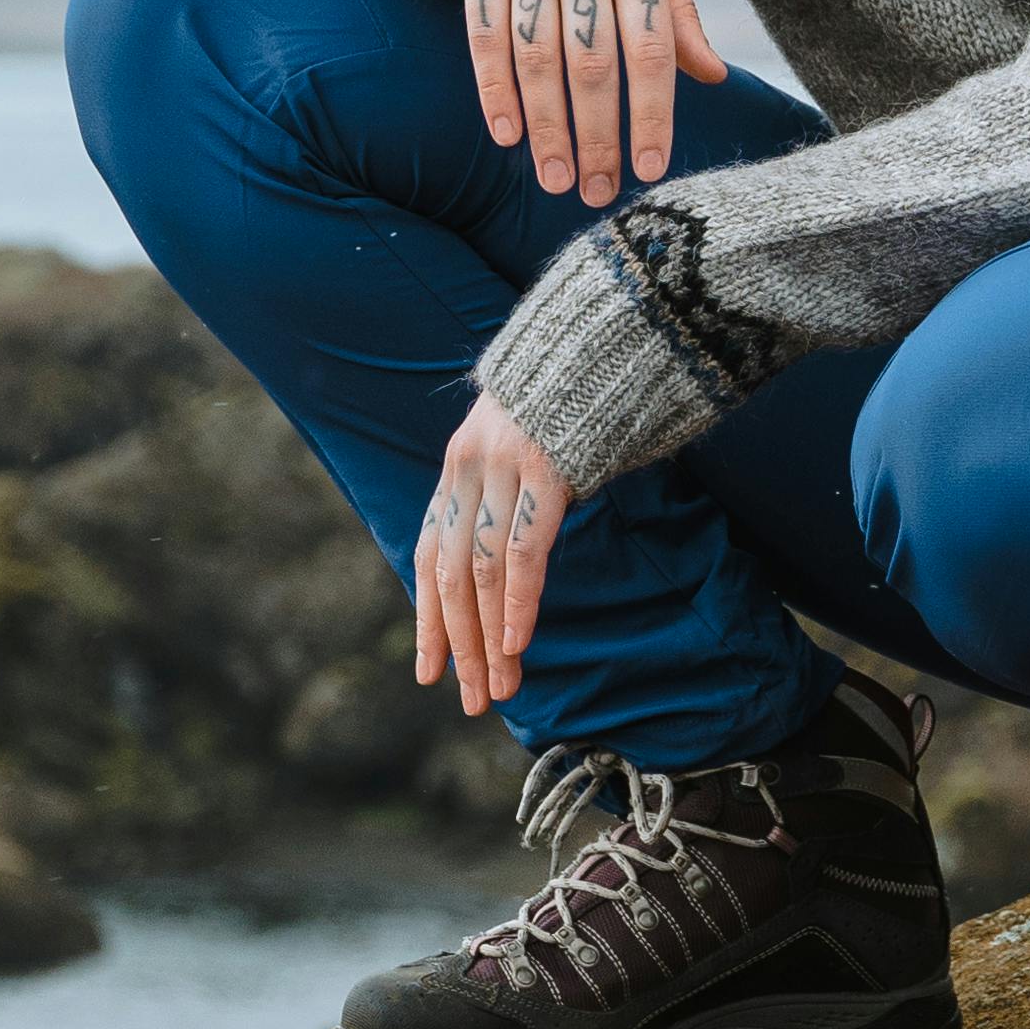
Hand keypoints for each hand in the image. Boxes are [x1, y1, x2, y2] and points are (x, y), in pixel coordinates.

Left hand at [407, 393, 574, 712]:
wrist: (601, 328)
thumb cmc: (573, 398)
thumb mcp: (522, 446)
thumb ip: (509, 496)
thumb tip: (510, 562)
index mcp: (458, 467)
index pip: (430, 556)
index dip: (428, 618)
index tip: (431, 672)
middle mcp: (468, 468)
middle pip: (453, 575)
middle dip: (461, 645)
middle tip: (473, 700)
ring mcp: (504, 466)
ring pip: (483, 572)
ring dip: (490, 639)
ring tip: (501, 688)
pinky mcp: (545, 466)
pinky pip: (523, 548)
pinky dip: (519, 600)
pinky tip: (517, 642)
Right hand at [451, 0, 724, 208]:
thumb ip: (675, 8)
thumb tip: (712, 78)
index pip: (649, 50)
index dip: (650, 116)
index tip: (650, 171)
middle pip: (589, 62)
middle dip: (596, 136)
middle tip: (597, 191)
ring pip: (536, 56)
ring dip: (545, 127)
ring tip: (555, 178)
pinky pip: (484, 32)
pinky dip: (494, 89)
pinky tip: (507, 134)